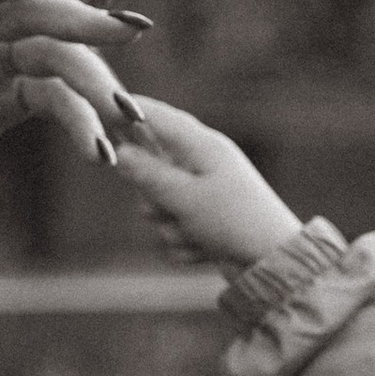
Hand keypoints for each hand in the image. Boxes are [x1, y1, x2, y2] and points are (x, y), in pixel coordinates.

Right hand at [113, 95, 303, 273]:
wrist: (273, 265)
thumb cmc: (234, 223)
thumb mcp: (185, 197)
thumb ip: (148, 175)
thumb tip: (119, 152)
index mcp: (203, 147)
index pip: (158, 118)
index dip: (129, 112)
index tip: (101, 110)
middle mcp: (203, 166)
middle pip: (151, 170)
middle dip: (153, 198)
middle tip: (167, 209)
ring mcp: (205, 195)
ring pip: (159, 207)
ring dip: (170, 228)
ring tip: (194, 235)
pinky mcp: (206, 222)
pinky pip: (174, 230)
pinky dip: (185, 243)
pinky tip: (205, 250)